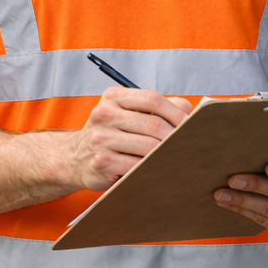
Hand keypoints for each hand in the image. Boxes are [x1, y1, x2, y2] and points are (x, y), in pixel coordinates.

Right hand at [62, 87, 192, 190]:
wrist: (76, 157)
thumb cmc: (112, 134)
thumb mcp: (129, 114)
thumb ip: (158, 109)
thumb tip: (188, 110)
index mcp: (113, 97)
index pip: (152, 99)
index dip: (176, 112)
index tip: (191, 125)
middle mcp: (103, 114)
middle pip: (152, 124)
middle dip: (175, 136)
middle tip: (189, 146)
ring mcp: (100, 138)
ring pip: (148, 147)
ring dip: (166, 154)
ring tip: (177, 158)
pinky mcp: (102, 162)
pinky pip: (137, 166)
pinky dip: (153, 168)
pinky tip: (158, 169)